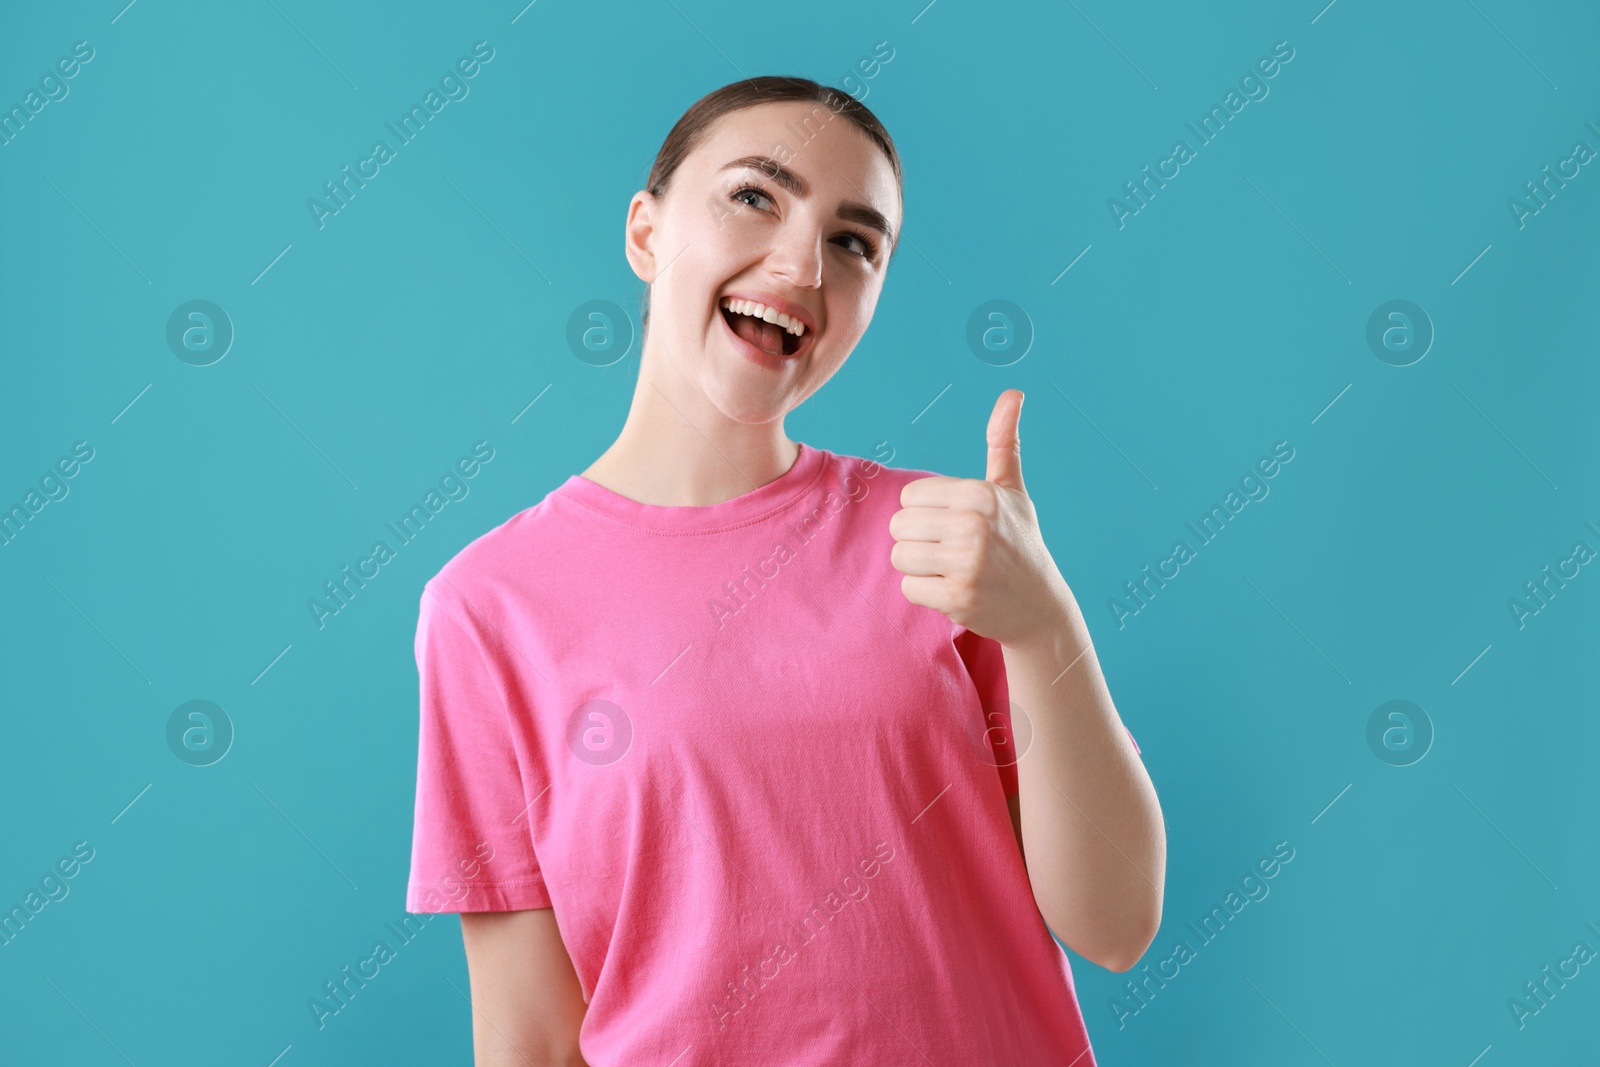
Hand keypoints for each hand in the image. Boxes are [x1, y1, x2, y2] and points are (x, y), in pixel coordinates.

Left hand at [889, 389, 1070, 647]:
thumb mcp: (1012, 491)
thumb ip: (1003, 443)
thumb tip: (1013, 393)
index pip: (909, 496)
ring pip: (899, 556)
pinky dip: (926, 592)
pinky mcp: (957, 596)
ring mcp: (966, 562)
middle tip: (954, 551)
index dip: (926, 513)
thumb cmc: (1019, 543)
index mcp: (980, 493)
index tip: (955, 525)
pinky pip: (908, 587)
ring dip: (919, 567)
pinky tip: (954, 590)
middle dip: (919, 540)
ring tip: (952, 569)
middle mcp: (973, 524)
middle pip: (899, 525)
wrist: (1040, 606)